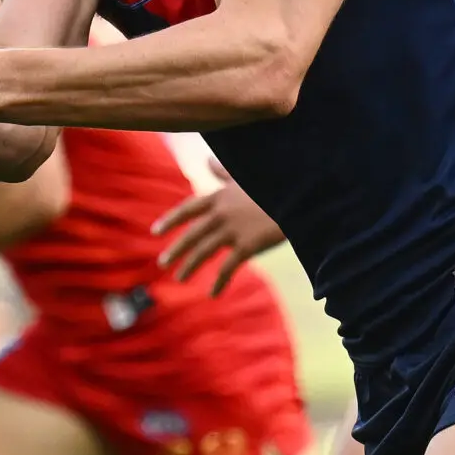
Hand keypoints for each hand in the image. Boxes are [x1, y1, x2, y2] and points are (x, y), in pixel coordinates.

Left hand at [153, 171, 285, 294]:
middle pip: (191, 234)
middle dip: (176, 250)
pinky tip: (212, 294)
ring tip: (179, 278)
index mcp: (220, 196)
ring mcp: (233, 230)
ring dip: (190, 266)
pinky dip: (219, 282)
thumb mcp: (245, 175)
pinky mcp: (247, 246)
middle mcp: (221, 213)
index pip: (188, 209)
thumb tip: (207, 160)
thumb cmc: (274, 183)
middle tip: (162, 262)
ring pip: (203, 251)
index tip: (155, 231)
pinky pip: (227, 268)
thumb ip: (224, 171)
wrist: (298, 196)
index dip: (171, 220)